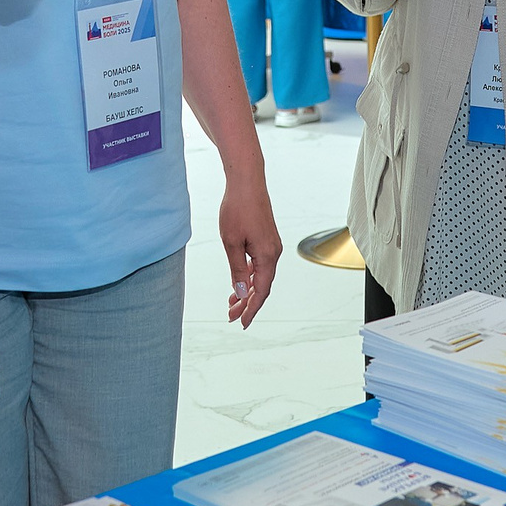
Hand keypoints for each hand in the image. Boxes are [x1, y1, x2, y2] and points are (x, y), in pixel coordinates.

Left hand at [220, 172, 280, 327]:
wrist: (247, 182)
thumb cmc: (237, 209)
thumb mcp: (231, 243)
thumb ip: (236, 270)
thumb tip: (241, 292)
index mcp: (267, 256)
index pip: (260, 291)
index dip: (251, 309)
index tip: (241, 323)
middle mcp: (273, 253)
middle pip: (262, 286)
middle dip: (247, 303)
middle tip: (231, 317)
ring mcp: (271, 246)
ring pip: (260, 276)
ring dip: (247, 290)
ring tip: (232, 303)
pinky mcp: (266, 239)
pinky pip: (259, 264)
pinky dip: (248, 275)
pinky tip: (238, 281)